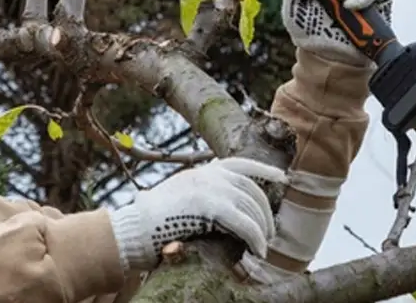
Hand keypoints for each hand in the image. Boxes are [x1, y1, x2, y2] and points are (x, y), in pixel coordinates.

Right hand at [108, 157, 286, 271]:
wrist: (133, 230)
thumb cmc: (151, 223)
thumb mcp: (178, 199)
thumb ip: (200, 196)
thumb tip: (223, 210)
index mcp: (200, 173)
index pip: (239, 164)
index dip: (263, 170)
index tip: (282, 176)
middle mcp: (207, 175)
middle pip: (250, 189)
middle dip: (264, 211)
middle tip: (269, 233)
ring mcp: (209, 189)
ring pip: (250, 207)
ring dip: (261, 229)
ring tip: (263, 247)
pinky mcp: (210, 208)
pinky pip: (244, 223)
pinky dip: (255, 238)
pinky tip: (258, 251)